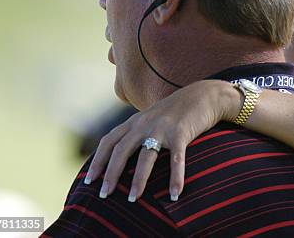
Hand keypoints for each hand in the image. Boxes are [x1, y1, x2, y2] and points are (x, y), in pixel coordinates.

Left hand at [84, 79, 241, 201]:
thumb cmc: (178, 110)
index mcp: (136, 120)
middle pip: (121, 149)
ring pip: (146, 156)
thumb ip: (139, 130)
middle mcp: (145, 123)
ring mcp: (163, 127)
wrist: (205, 94)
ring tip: (133, 198)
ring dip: (138, 179)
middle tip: (104, 194)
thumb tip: (124, 152)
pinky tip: (175, 194)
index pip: (109, 140)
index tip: (89, 180)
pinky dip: (175, 178)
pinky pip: (176, 158)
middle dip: (110, 173)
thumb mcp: (153, 117)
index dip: (97, 160)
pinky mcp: (182, 132)